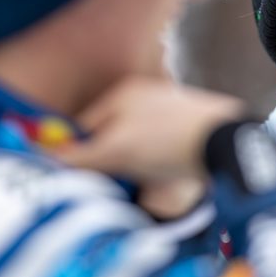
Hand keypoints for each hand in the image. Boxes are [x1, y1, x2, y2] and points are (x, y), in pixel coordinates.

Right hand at [52, 76, 245, 186]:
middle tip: (112, 183)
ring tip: (142, 181)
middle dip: (107, 160)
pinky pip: (157, 150)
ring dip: (131, 166)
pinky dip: (155, 166)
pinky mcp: (186, 129)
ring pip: (133, 145)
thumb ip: (80, 156)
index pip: (85, 125)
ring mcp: (166, 110)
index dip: (77, 153)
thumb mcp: (117, 151)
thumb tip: (47, 159)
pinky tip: (163, 177)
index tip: (77, 178)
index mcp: (123, 93)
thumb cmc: (167, 142)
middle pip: (109, 134)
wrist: (228, 144)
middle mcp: (143, 97)